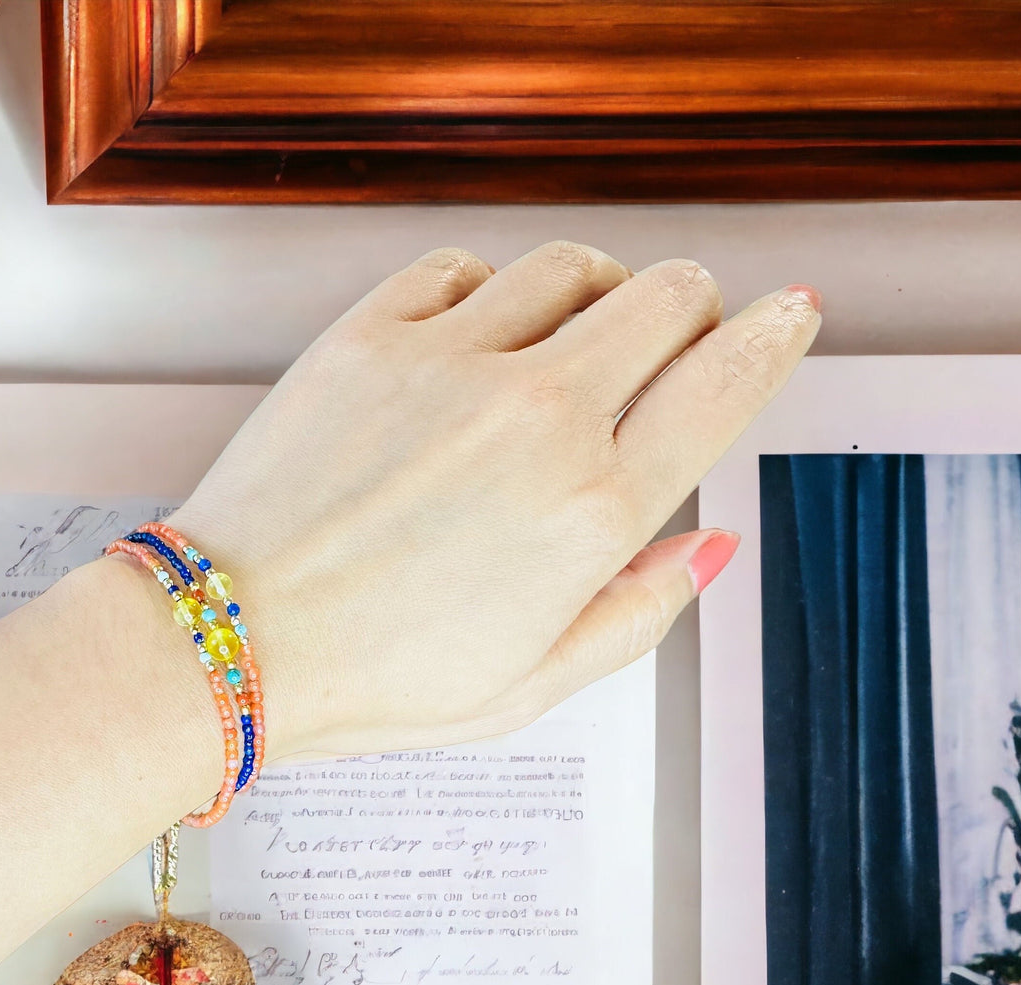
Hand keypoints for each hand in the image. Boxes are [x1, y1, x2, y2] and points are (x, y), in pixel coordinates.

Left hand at [169, 242, 820, 757]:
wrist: (229, 642)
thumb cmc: (376, 679)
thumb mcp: (532, 683)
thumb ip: (638, 609)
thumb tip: (714, 544)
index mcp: (595, 511)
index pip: (725, 384)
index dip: (775, 337)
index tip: (791, 313)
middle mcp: (539, 418)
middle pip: (667, 295)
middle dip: (689, 308)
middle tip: (668, 337)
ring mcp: (451, 364)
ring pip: (572, 265)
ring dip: (594, 288)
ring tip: (571, 332)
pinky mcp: (369, 336)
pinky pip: (461, 269)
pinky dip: (485, 291)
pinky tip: (473, 335)